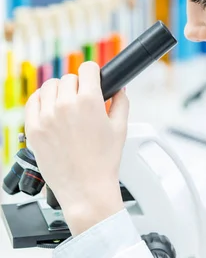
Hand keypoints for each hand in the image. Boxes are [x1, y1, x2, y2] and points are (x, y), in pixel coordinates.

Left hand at [24, 62, 128, 235]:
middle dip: (78, 86)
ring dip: (59, 91)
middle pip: (69, 78)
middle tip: (83, 101)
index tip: (93, 79)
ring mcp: (46, 116)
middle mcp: (65, 105)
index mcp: (89, 101)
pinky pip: (32, 102)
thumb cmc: (104, 163)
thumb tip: (119, 90)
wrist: (86, 189)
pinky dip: (41, 100)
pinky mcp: (33, 128)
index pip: (87, 68)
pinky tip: (49, 108)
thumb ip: (121, 103)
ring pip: (49, 87)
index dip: (93, 73)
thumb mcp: (120, 129)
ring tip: (66, 105)